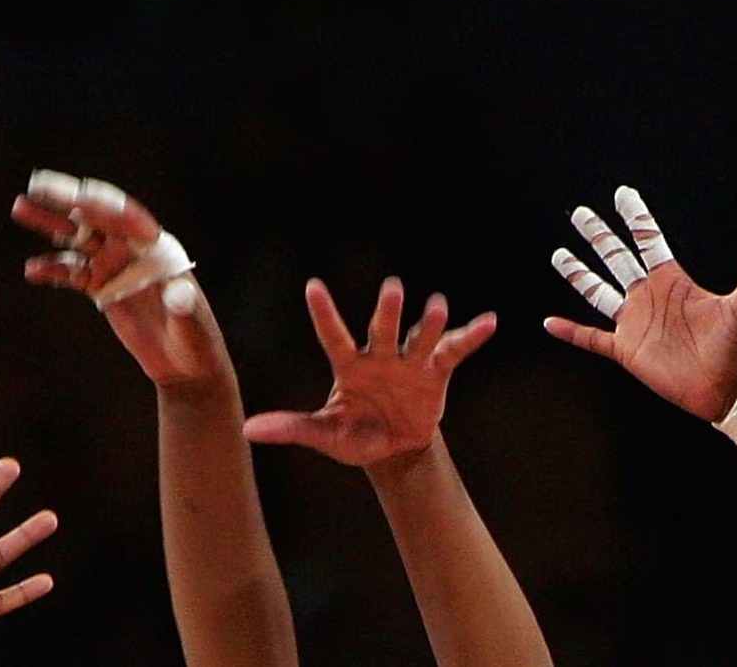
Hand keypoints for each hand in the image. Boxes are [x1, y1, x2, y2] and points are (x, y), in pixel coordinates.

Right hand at [12, 171, 226, 387]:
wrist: (185, 364)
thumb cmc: (197, 341)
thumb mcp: (193, 325)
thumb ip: (184, 307)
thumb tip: (178, 294)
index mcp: (158, 249)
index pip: (128, 220)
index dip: (103, 208)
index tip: (78, 197)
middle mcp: (133, 250)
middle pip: (96, 218)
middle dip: (66, 199)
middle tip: (36, 185)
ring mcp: (115, 266)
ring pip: (78, 237)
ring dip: (50, 223)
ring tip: (20, 207)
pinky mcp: (101, 287)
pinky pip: (71, 272)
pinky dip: (51, 269)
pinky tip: (31, 270)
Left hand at [242, 277, 495, 466]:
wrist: (394, 449)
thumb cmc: (354, 436)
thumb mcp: (325, 434)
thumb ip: (292, 428)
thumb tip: (248, 430)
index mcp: (349, 367)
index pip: (333, 336)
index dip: (324, 313)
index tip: (312, 286)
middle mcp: (379, 356)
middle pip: (382, 329)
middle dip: (387, 310)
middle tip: (392, 288)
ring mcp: (409, 361)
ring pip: (418, 337)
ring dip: (428, 323)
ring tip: (438, 305)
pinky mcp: (436, 372)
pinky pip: (454, 351)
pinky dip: (470, 336)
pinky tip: (488, 322)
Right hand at [544, 187, 736, 421]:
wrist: (728, 389)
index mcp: (672, 282)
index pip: (649, 241)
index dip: (636, 217)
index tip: (623, 194)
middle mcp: (648, 297)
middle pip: (616, 258)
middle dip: (598, 235)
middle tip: (580, 213)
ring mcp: (634, 323)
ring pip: (597, 291)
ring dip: (578, 273)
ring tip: (559, 255)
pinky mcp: (625, 350)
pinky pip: (591, 338)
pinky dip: (569, 331)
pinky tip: (549, 323)